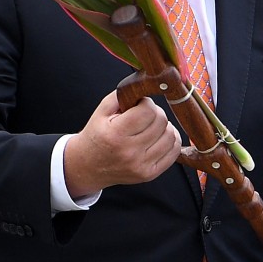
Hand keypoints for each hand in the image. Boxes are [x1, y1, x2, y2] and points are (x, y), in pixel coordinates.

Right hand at [63, 90, 181, 197]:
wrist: (88, 166)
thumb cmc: (97, 135)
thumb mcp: (102, 111)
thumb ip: (123, 95)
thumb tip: (148, 87)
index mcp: (115, 134)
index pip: (148, 111)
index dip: (146, 103)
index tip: (139, 106)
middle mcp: (129, 152)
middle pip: (161, 121)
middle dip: (155, 113)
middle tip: (144, 116)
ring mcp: (141, 166)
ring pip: (171, 135)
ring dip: (164, 127)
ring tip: (150, 127)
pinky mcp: (149, 174)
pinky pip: (174, 151)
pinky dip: (171, 140)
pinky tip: (159, 137)